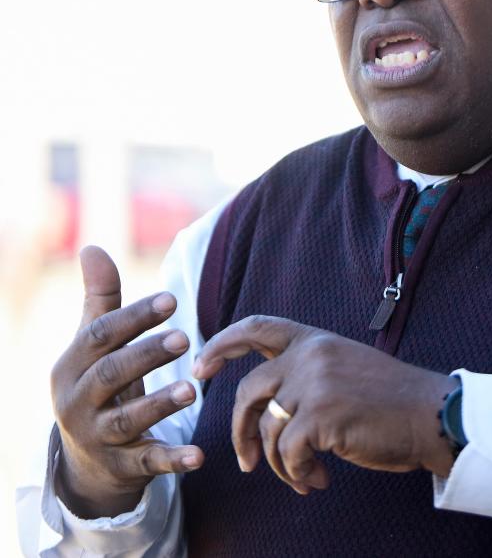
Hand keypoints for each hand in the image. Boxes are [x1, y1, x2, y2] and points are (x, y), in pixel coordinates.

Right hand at [50, 246, 203, 517]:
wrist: (86, 456)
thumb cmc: (98, 382)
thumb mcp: (94, 344)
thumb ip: (100, 299)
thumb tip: (91, 247)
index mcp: (71, 366)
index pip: (100, 337)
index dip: (134, 317)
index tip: (172, 299)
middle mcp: (77, 402)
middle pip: (111, 375)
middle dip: (146, 355)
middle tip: (185, 337)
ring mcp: (98, 437)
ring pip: (127, 419)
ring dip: (159, 404)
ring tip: (192, 390)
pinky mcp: (122, 466)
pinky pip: (148, 463)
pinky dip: (172, 460)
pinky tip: (199, 455)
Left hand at [191, 315, 456, 494]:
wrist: (430, 414)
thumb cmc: (391, 400)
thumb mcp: (345, 367)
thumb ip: (308, 371)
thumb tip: (266, 406)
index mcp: (316, 339)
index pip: (257, 327)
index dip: (222, 344)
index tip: (200, 367)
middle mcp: (311, 356)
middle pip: (248, 391)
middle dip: (239, 431)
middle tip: (244, 461)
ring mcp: (315, 384)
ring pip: (266, 430)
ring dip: (278, 464)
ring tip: (302, 477)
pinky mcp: (321, 416)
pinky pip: (287, 453)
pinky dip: (297, 473)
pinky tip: (317, 480)